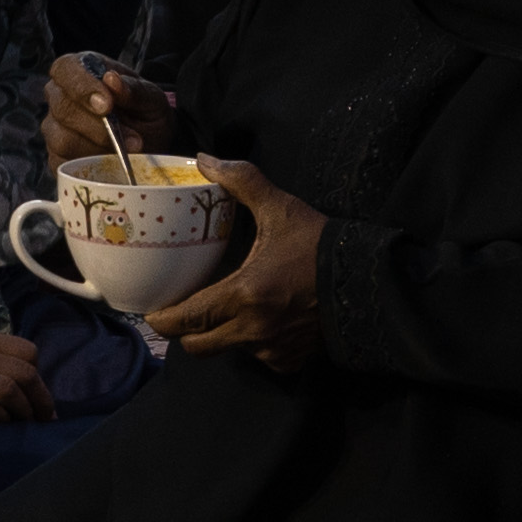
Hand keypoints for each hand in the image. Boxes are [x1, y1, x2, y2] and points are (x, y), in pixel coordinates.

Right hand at [0, 326, 43, 426]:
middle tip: (45, 417)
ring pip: (10, 391)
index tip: (36, 391)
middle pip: (25, 373)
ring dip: (23, 411)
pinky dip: (1, 419)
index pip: (27, 350)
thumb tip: (21, 379)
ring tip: (23, 423)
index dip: (37, 372)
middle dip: (41, 398)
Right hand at [43, 51, 178, 168]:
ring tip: (129, 151)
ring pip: (62, 140)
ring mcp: (54, 128)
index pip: (65, 70)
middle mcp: (59, 96)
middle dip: (98, 126)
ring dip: (99, 148)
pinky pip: (64, 165)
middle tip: (131, 137)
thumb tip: (112, 80)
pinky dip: (92, 166)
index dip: (82, 87)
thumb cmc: (146, 113)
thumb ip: (134, 89)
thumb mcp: (152, 98)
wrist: (151, 143)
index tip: (107, 105)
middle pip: (62, 108)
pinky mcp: (56, 158)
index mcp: (79, 70)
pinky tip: (113, 163)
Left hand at [147, 156, 323, 362]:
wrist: (369, 283)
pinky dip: (253, 344)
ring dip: (222, 335)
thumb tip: (205, 160)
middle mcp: (253, 330)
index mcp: (244, 295)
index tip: (152, 311)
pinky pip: (258, 358)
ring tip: (226, 310)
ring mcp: (272, 351)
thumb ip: (241, 181)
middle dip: (185, 332)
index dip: (163, 319)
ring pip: (227, 351)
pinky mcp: (289, 362)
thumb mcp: (280, 208)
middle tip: (182, 312)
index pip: (187, 320)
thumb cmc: (318, 246)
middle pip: (197, 347)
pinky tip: (261, 320)